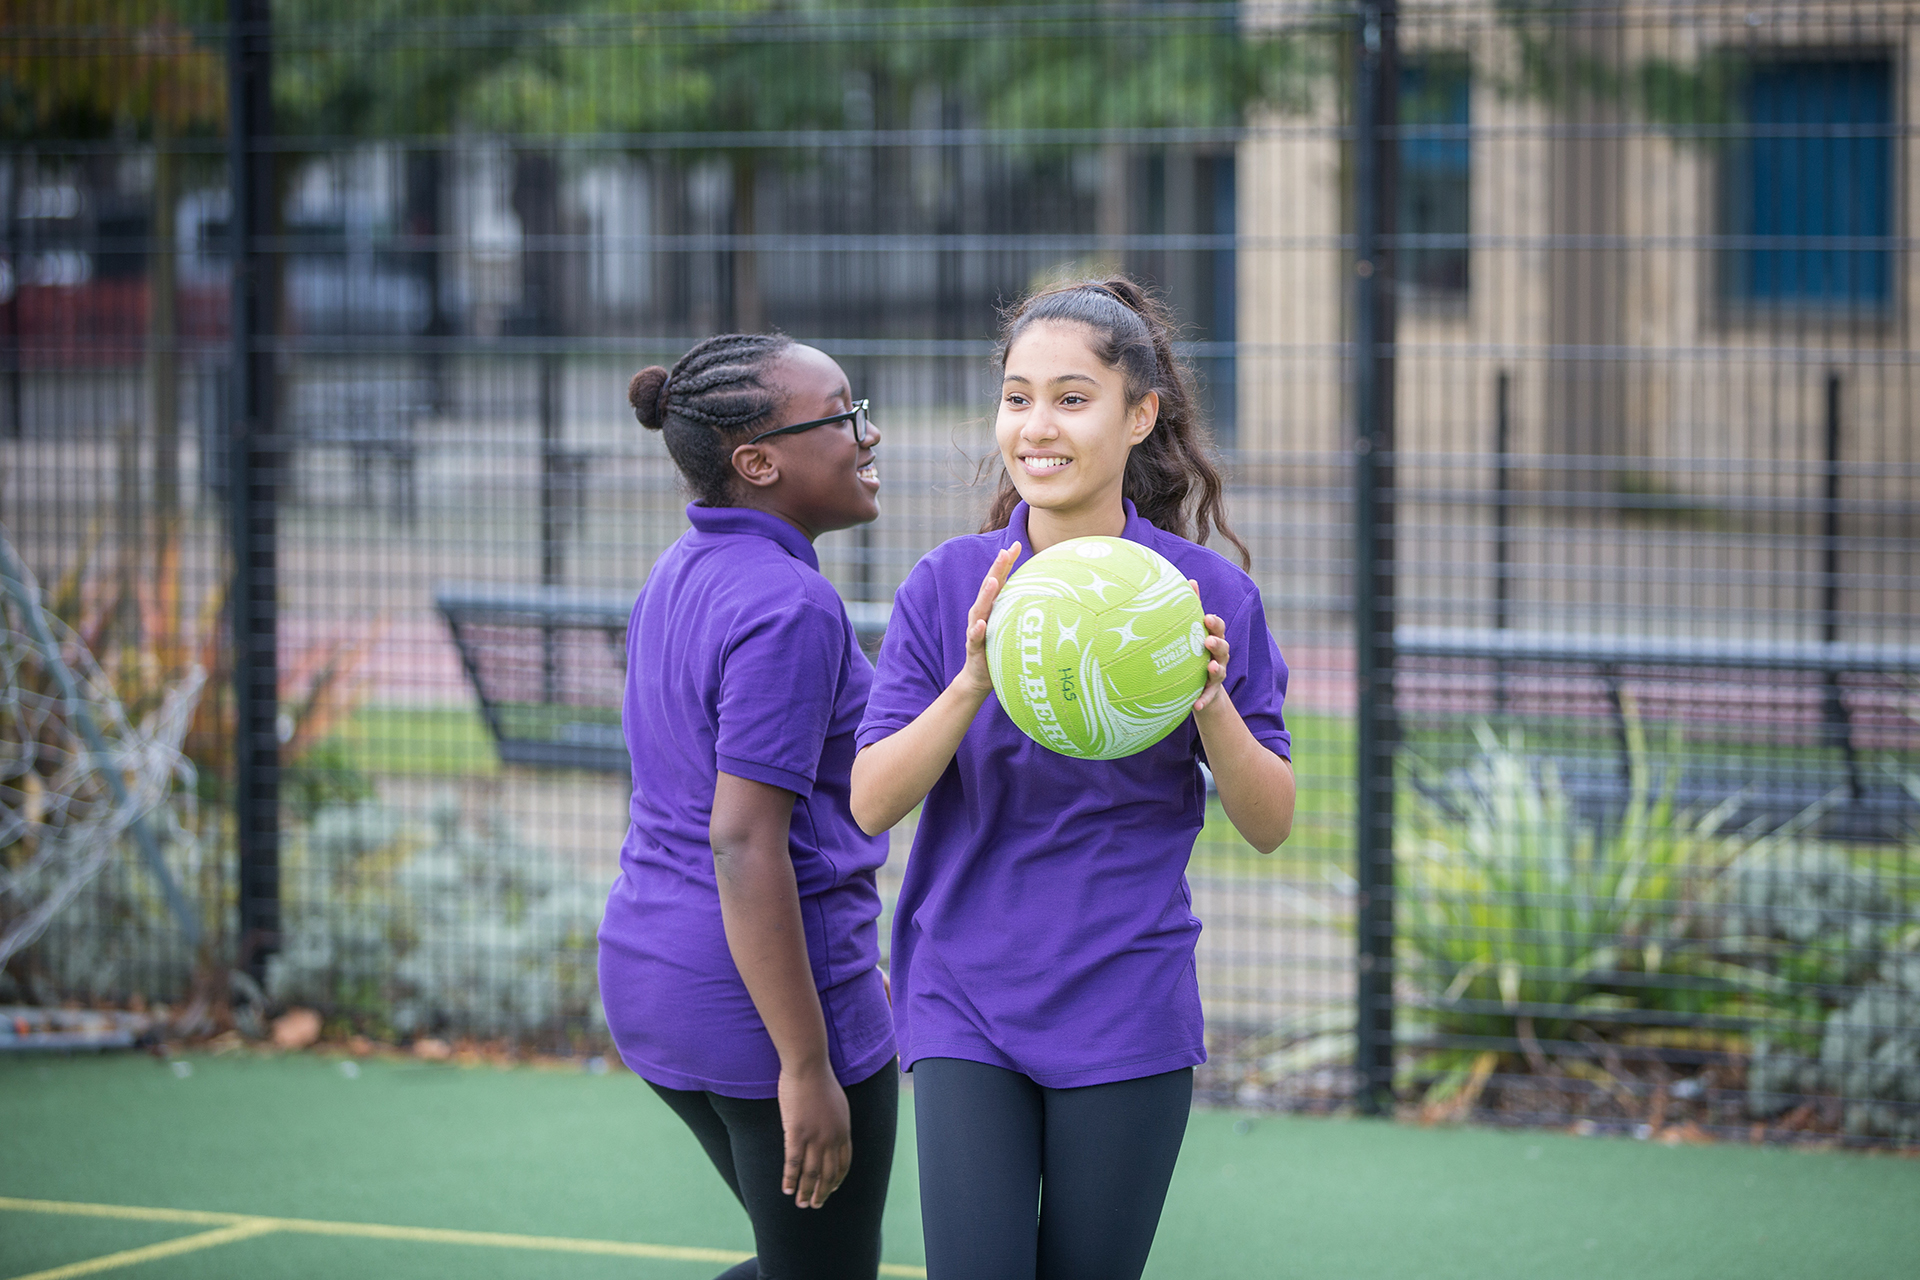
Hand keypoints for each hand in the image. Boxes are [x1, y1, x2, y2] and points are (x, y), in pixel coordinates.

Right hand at [778, 1062, 851, 1208]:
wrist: (809, 1067)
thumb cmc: (821, 1081)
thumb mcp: (839, 1105)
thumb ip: (837, 1123)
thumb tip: (836, 1134)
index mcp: (843, 1131)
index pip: (843, 1164)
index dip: (836, 1180)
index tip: (831, 1190)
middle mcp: (831, 1138)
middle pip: (828, 1173)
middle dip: (822, 1192)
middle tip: (815, 1205)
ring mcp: (814, 1137)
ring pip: (811, 1173)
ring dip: (806, 1192)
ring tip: (801, 1204)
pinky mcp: (796, 1133)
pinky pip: (793, 1163)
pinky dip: (790, 1179)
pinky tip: (786, 1189)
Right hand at [957, 543, 1020, 696]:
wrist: (980, 676)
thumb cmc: (1000, 648)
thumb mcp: (1013, 626)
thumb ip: (1025, 611)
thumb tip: (1053, 599)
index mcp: (993, 606)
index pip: (1000, 579)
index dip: (1006, 561)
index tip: (1016, 542)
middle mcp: (982, 613)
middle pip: (989, 587)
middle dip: (996, 569)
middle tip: (1004, 552)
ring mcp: (976, 628)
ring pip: (980, 609)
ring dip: (986, 594)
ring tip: (993, 581)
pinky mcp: (974, 647)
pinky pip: (975, 637)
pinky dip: (978, 630)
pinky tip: (982, 623)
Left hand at [1189, 581, 1228, 712]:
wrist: (1202, 688)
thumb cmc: (1195, 653)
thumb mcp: (1194, 632)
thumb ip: (1194, 608)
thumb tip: (1190, 580)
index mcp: (1213, 640)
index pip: (1218, 629)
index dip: (1214, 623)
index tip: (1207, 618)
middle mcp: (1219, 657)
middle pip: (1223, 648)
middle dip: (1217, 644)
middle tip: (1208, 641)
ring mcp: (1216, 676)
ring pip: (1220, 672)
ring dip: (1216, 670)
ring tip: (1210, 669)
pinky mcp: (1210, 693)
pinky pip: (1208, 698)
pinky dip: (1203, 702)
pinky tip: (1195, 706)